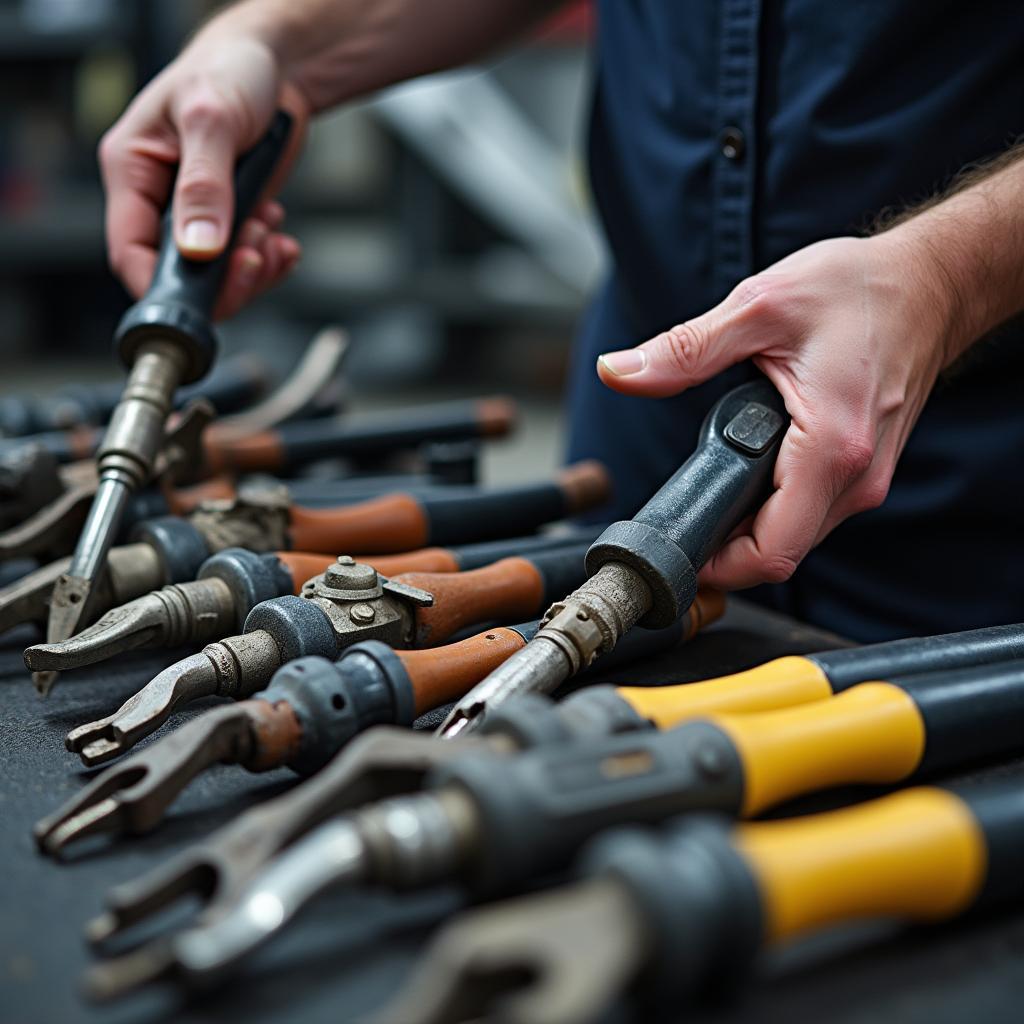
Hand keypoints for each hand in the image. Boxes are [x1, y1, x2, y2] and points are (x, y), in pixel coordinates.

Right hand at [99, 29, 308, 317]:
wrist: (274, 65)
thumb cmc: (228, 70)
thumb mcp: (211, 120)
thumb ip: (204, 186)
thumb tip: (198, 248)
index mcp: (132, 171)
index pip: (129, 251)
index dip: (161, 284)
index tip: (203, 295)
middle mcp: (160, 198)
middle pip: (178, 273)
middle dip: (222, 278)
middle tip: (254, 255)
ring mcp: (198, 213)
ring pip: (217, 275)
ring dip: (251, 266)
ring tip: (269, 230)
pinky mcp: (232, 220)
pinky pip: (245, 262)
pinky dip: (268, 259)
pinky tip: (281, 236)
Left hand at [597, 235, 953, 589]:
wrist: (931, 284)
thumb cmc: (859, 290)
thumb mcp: (758, 307)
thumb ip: (684, 350)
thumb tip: (618, 370)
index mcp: (831, 447)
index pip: (771, 551)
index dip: (718, 566)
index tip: (678, 552)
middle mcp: (858, 476)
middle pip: (780, 551)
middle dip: (725, 548)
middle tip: (683, 517)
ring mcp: (867, 479)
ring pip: (797, 536)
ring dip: (749, 527)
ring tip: (712, 487)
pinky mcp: (866, 471)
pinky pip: (812, 512)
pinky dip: (774, 507)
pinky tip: (750, 472)